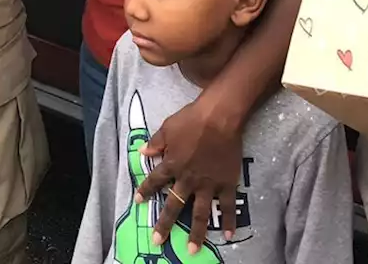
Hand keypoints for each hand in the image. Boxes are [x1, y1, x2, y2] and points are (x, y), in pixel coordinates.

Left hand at [134, 96, 242, 252]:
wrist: (219, 116)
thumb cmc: (192, 119)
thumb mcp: (167, 127)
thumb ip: (156, 143)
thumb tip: (142, 152)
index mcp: (172, 165)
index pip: (155, 181)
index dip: (146, 191)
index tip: (138, 202)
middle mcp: (188, 179)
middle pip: (174, 205)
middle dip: (164, 224)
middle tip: (157, 240)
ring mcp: (208, 184)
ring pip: (200, 212)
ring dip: (196, 232)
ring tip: (192, 250)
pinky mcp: (226, 183)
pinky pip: (227, 205)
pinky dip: (229, 221)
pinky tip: (229, 236)